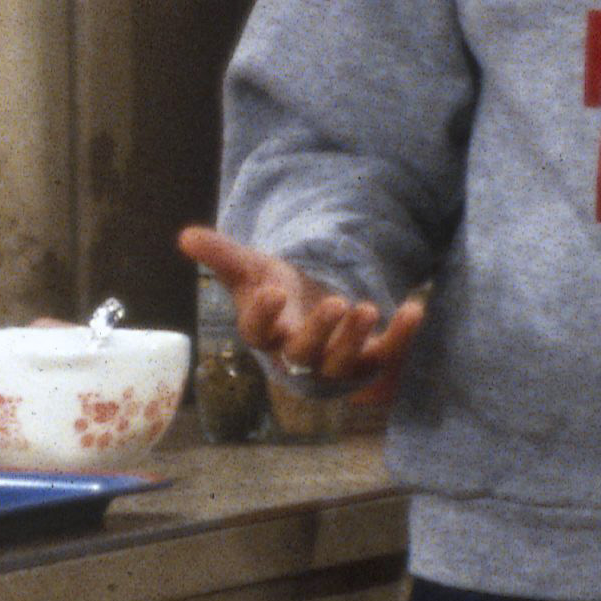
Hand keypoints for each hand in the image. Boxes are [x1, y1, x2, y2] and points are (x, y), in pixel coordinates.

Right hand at [177, 225, 421, 386]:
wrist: (311, 309)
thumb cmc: (277, 290)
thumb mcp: (252, 268)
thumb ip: (221, 254)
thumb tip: (185, 236)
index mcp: (265, 334)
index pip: (256, 333)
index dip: (263, 315)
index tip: (272, 290)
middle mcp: (297, 357)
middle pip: (303, 357)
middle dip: (319, 333)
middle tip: (334, 303)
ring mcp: (334, 364)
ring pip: (342, 365)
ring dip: (355, 339)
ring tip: (368, 307)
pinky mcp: (368, 362)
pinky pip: (385, 357)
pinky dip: (401, 338)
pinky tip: (415, 308)